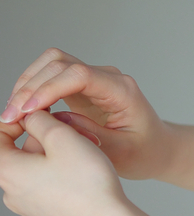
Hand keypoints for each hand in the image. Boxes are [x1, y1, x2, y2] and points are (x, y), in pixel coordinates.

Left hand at [0, 110, 131, 215]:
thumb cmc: (86, 182)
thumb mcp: (63, 137)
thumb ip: (40, 120)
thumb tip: (31, 116)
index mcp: (8, 171)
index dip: (17, 122)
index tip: (42, 116)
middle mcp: (11, 195)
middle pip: (22, 156)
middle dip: (47, 141)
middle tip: (78, 135)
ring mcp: (28, 211)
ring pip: (37, 175)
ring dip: (58, 161)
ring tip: (87, 158)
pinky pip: (50, 194)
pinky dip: (64, 182)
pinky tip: (86, 182)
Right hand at [3, 48, 175, 179]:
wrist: (157, 148)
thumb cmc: (143, 153)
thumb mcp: (121, 152)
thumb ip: (89, 134)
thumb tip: (55, 118)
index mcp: (121, 91)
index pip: (79, 74)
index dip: (49, 88)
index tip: (27, 111)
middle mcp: (107, 78)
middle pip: (60, 63)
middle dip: (30, 87)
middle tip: (10, 118)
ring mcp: (94, 79)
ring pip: (51, 64)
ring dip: (27, 85)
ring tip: (12, 115)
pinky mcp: (82, 87)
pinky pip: (51, 76)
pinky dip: (32, 89)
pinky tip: (22, 112)